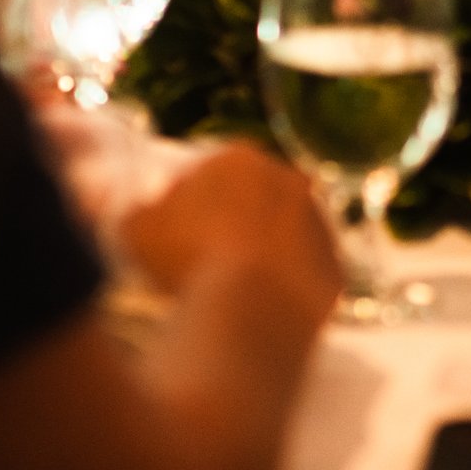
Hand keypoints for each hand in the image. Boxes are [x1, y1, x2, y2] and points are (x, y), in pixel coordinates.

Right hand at [117, 144, 341, 323]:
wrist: (251, 306)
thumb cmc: (185, 257)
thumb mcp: (136, 228)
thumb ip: (141, 213)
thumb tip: (148, 214)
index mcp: (237, 159)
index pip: (207, 175)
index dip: (186, 207)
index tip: (172, 237)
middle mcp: (288, 180)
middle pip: (251, 201)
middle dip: (230, 225)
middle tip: (200, 263)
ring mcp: (318, 224)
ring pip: (282, 236)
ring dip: (261, 255)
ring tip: (229, 290)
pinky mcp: (334, 268)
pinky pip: (303, 276)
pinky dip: (284, 289)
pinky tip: (258, 310)